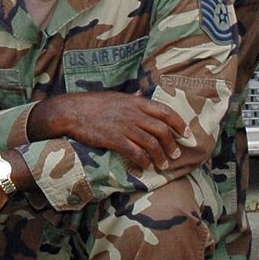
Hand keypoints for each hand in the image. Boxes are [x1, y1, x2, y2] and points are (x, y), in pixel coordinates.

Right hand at [52, 92, 187, 169]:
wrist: (71, 111)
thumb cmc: (93, 104)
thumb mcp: (115, 96)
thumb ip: (131, 97)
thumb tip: (141, 93)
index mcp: (136, 102)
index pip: (166, 111)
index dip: (180, 124)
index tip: (187, 134)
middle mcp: (133, 113)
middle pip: (162, 130)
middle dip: (172, 144)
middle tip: (175, 154)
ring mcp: (124, 127)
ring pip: (151, 144)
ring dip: (160, 157)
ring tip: (163, 165)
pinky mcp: (114, 139)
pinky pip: (135, 153)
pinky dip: (144, 161)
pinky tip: (146, 166)